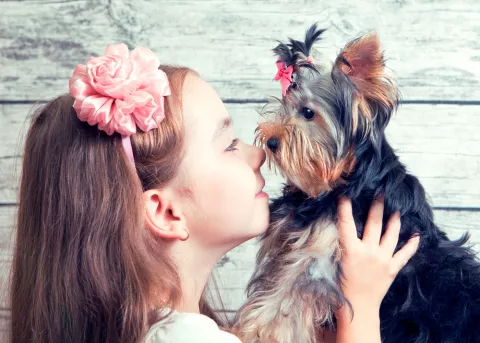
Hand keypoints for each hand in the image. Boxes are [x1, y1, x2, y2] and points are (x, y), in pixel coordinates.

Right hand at [337, 196, 419, 312]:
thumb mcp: (336, 261)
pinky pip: (405, 254)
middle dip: (377, 206)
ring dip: (394, 220)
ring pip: (391, 234)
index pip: (346, 223)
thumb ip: (341, 244)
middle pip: (374, 223)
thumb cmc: (343, 284)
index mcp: (350, 250)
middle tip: (380, 192)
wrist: (358, 307)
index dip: (345, 207)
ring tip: (396, 209)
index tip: (345, 194)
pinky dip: (412, 244)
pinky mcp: (393, 268)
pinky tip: (416, 235)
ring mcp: (382, 259)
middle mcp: (368, 252)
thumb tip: (342, 227)